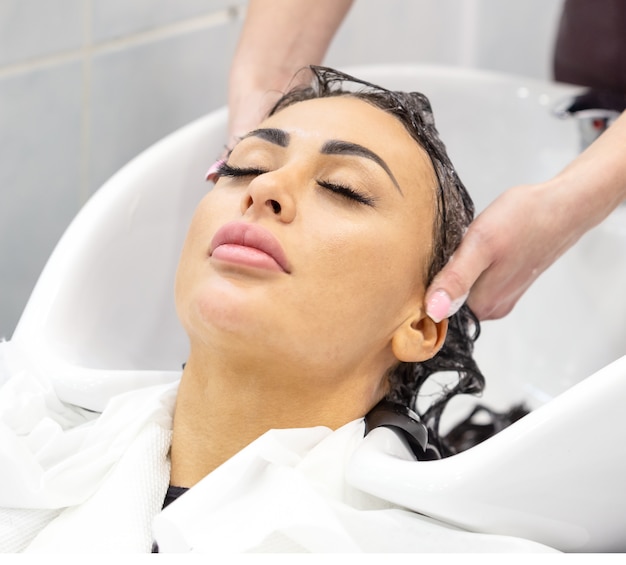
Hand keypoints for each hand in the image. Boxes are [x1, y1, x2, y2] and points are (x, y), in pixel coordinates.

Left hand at [425, 181, 587, 320]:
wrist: (563, 204)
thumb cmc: (524, 220)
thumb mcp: (480, 245)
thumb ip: (456, 279)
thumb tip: (433, 311)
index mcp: (482, 307)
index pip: (436, 312)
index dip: (421, 292)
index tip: (416, 271)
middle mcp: (492, 308)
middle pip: (447, 301)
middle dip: (435, 281)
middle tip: (435, 253)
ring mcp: (502, 295)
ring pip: (461, 289)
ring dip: (451, 271)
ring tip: (453, 248)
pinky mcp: (508, 280)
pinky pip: (475, 280)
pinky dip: (466, 265)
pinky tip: (470, 247)